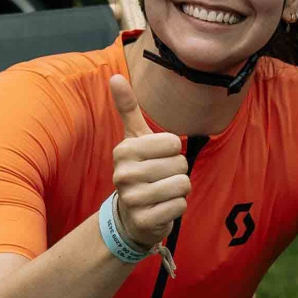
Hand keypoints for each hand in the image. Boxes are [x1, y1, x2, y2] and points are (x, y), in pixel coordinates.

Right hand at [107, 72, 187, 249]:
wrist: (131, 215)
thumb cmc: (140, 170)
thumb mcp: (134, 139)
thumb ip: (128, 108)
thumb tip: (115, 76)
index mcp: (124, 150)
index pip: (173, 142)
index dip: (173, 151)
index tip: (158, 159)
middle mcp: (124, 174)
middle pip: (180, 164)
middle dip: (178, 172)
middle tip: (161, 179)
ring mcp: (132, 199)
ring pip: (182, 185)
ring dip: (179, 190)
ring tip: (163, 192)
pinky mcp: (144, 221)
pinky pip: (180, 206)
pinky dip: (177, 207)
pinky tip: (163, 208)